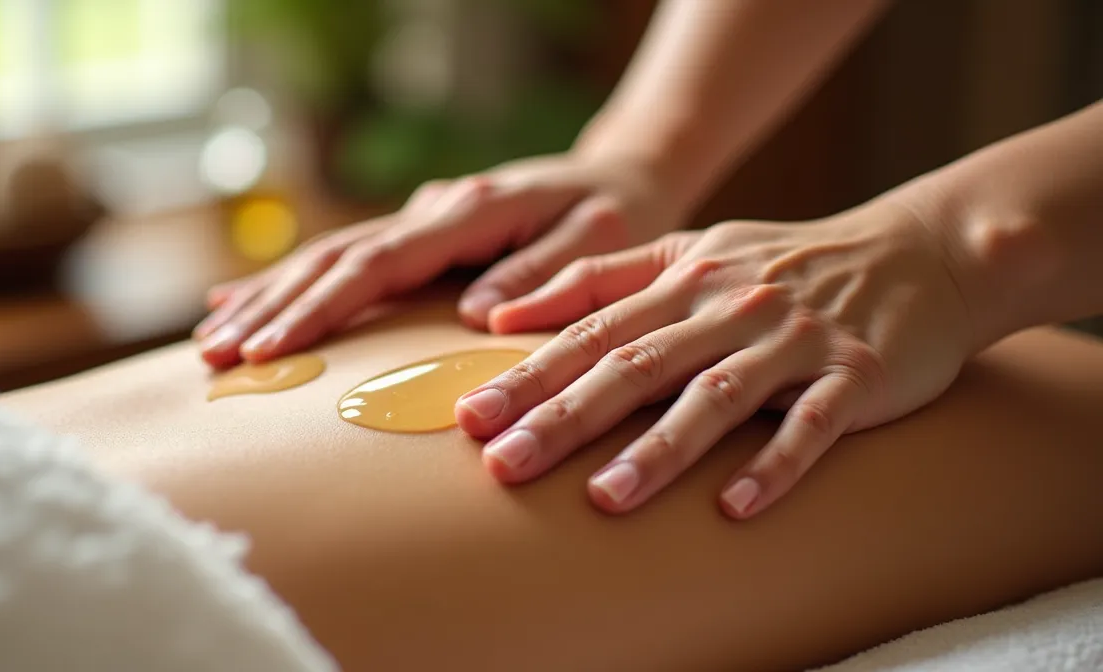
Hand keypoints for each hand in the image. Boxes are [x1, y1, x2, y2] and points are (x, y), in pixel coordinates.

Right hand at [194, 152, 680, 367]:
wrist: (623, 175)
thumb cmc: (617, 213)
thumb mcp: (600, 241)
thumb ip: (543, 274)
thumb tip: (477, 317)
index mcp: (470, 213)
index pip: (379, 264)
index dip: (321, 307)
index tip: (272, 348)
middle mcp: (434, 210)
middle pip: (335, 259)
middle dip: (271, 308)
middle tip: (214, 355)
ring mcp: (421, 219)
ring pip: (329, 257)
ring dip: (268, 297)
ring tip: (212, 339)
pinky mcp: (419, 234)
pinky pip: (345, 260)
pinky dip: (291, 283)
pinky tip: (243, 301)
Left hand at [453, 200, 975, 518]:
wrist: (917, 253)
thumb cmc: (784, 264)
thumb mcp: (690, 252)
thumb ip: (600, 280)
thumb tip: (503, 315)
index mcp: (683, 278)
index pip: (591, 330)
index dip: (529, 373)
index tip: (471, 417)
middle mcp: (728, 306)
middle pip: (635, 365)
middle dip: (564, 416)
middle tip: (504, 465)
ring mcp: (793, 339)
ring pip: (716, 396)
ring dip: (659, 449)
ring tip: (605, 499)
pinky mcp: (855, 373)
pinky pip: (813, 424)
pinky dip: (775, 463)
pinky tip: (736, 507)